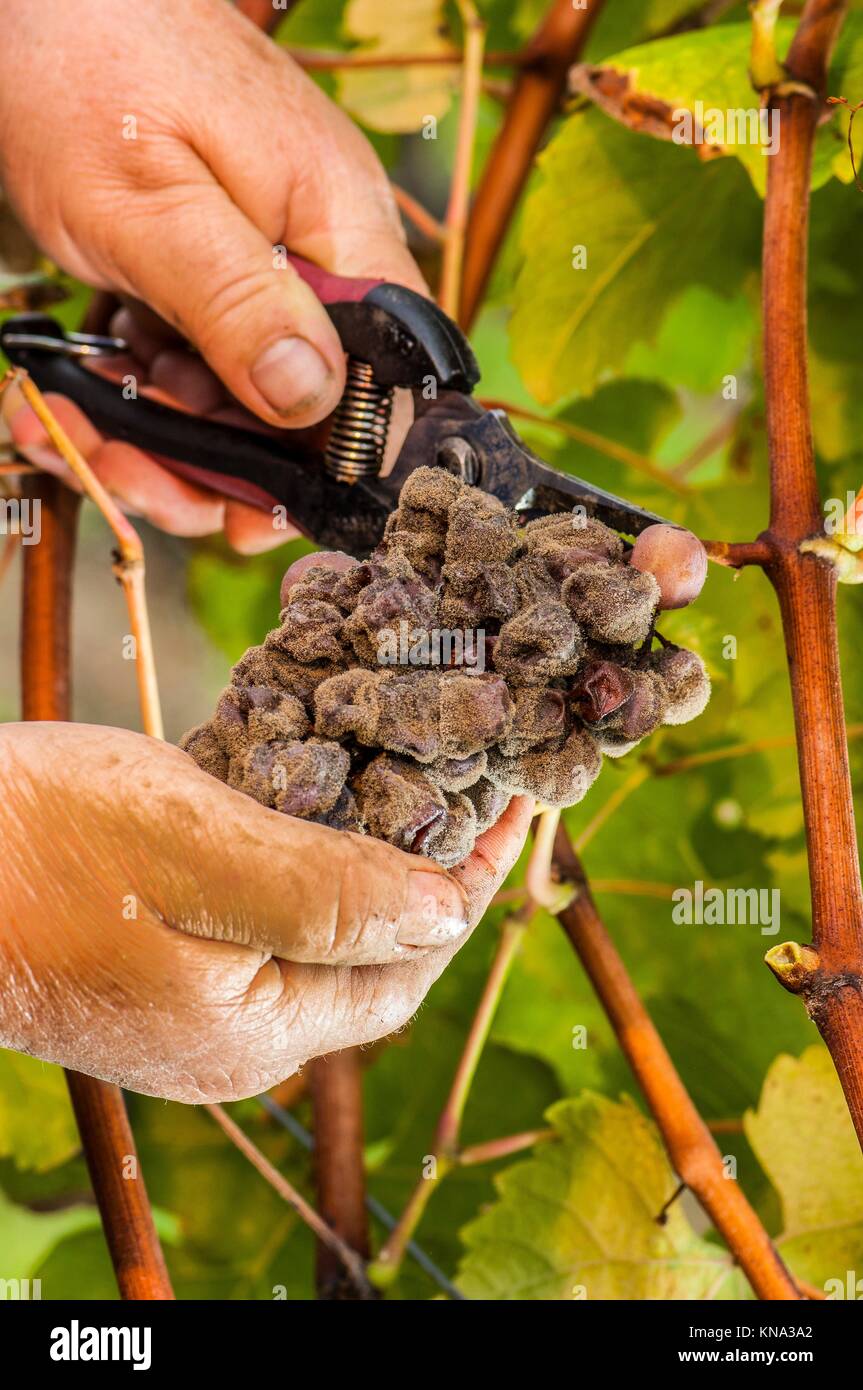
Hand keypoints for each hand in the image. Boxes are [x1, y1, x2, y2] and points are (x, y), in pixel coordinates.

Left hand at [0, 0, 423, 551]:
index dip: (330, 464)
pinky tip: (71, 393)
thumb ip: (238, 300)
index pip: (384, 378)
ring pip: (237, 392)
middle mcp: (313, 250)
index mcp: (335, 226)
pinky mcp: (204, 261)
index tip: (254, 514)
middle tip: (128, 477)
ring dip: (157, 433)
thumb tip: (314, 399)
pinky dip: (132, 386)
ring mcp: (257, 256)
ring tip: (72, 432)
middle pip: (301, 405)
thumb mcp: (151, 202)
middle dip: (214, 461)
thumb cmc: (80, 57)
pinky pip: (191, 353)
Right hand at [0, 723, 531, 1102]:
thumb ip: (330, 896)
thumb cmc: (35, 846)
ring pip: (314, 921)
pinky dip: (295, 844)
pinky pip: (253, 905)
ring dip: (367, 846)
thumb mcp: (199, 853)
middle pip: (368, 947)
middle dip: (430, 861)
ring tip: (411, 766)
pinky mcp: (150, 953)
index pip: (407, 959)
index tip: (518, 798)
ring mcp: (186, 995)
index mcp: (255, 1026)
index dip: (471, 877)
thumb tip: (445, 909)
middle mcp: (230, 1029)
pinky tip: (306, 783)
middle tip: (474, 775)